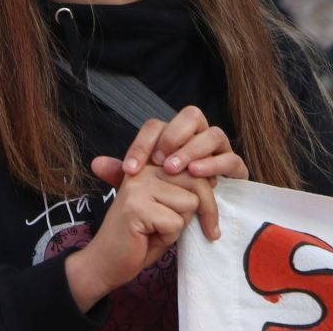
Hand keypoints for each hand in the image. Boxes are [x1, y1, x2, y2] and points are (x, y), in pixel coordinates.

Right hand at [64, 166, 199, 311]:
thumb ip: (182, 190)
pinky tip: (148, 237)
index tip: (203, 213)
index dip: (205, 195)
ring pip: (189, 203)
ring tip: (156, 230)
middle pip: (197, 183)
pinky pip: (175, 223)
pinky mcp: (136, 208)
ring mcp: (137, 187)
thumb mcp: (166, 207)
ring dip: (179, 225)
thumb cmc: (140, 237)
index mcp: (149, 167)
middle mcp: (142, 170)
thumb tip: (214, 180)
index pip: (195, 170)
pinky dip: (168, 237)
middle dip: (204, 211)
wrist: (107, 261)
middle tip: (189, 229)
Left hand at [93, 107, 248, 240]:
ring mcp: (220, 149)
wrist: (199, 217)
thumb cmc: (169, 195)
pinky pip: (231, 158)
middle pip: (191, 115)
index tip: (130, 170)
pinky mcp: (236, 167)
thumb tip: (96, 164)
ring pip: (213, 133)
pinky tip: (199, 176)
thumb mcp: (143, 187)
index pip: (156, 126)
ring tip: (177, 170)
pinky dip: (215, 164)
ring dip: (193, 150)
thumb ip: (122, 175)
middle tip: (160, 163)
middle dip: (174, 136)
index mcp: (173, 135)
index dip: (141, 145)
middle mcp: (198, 135)